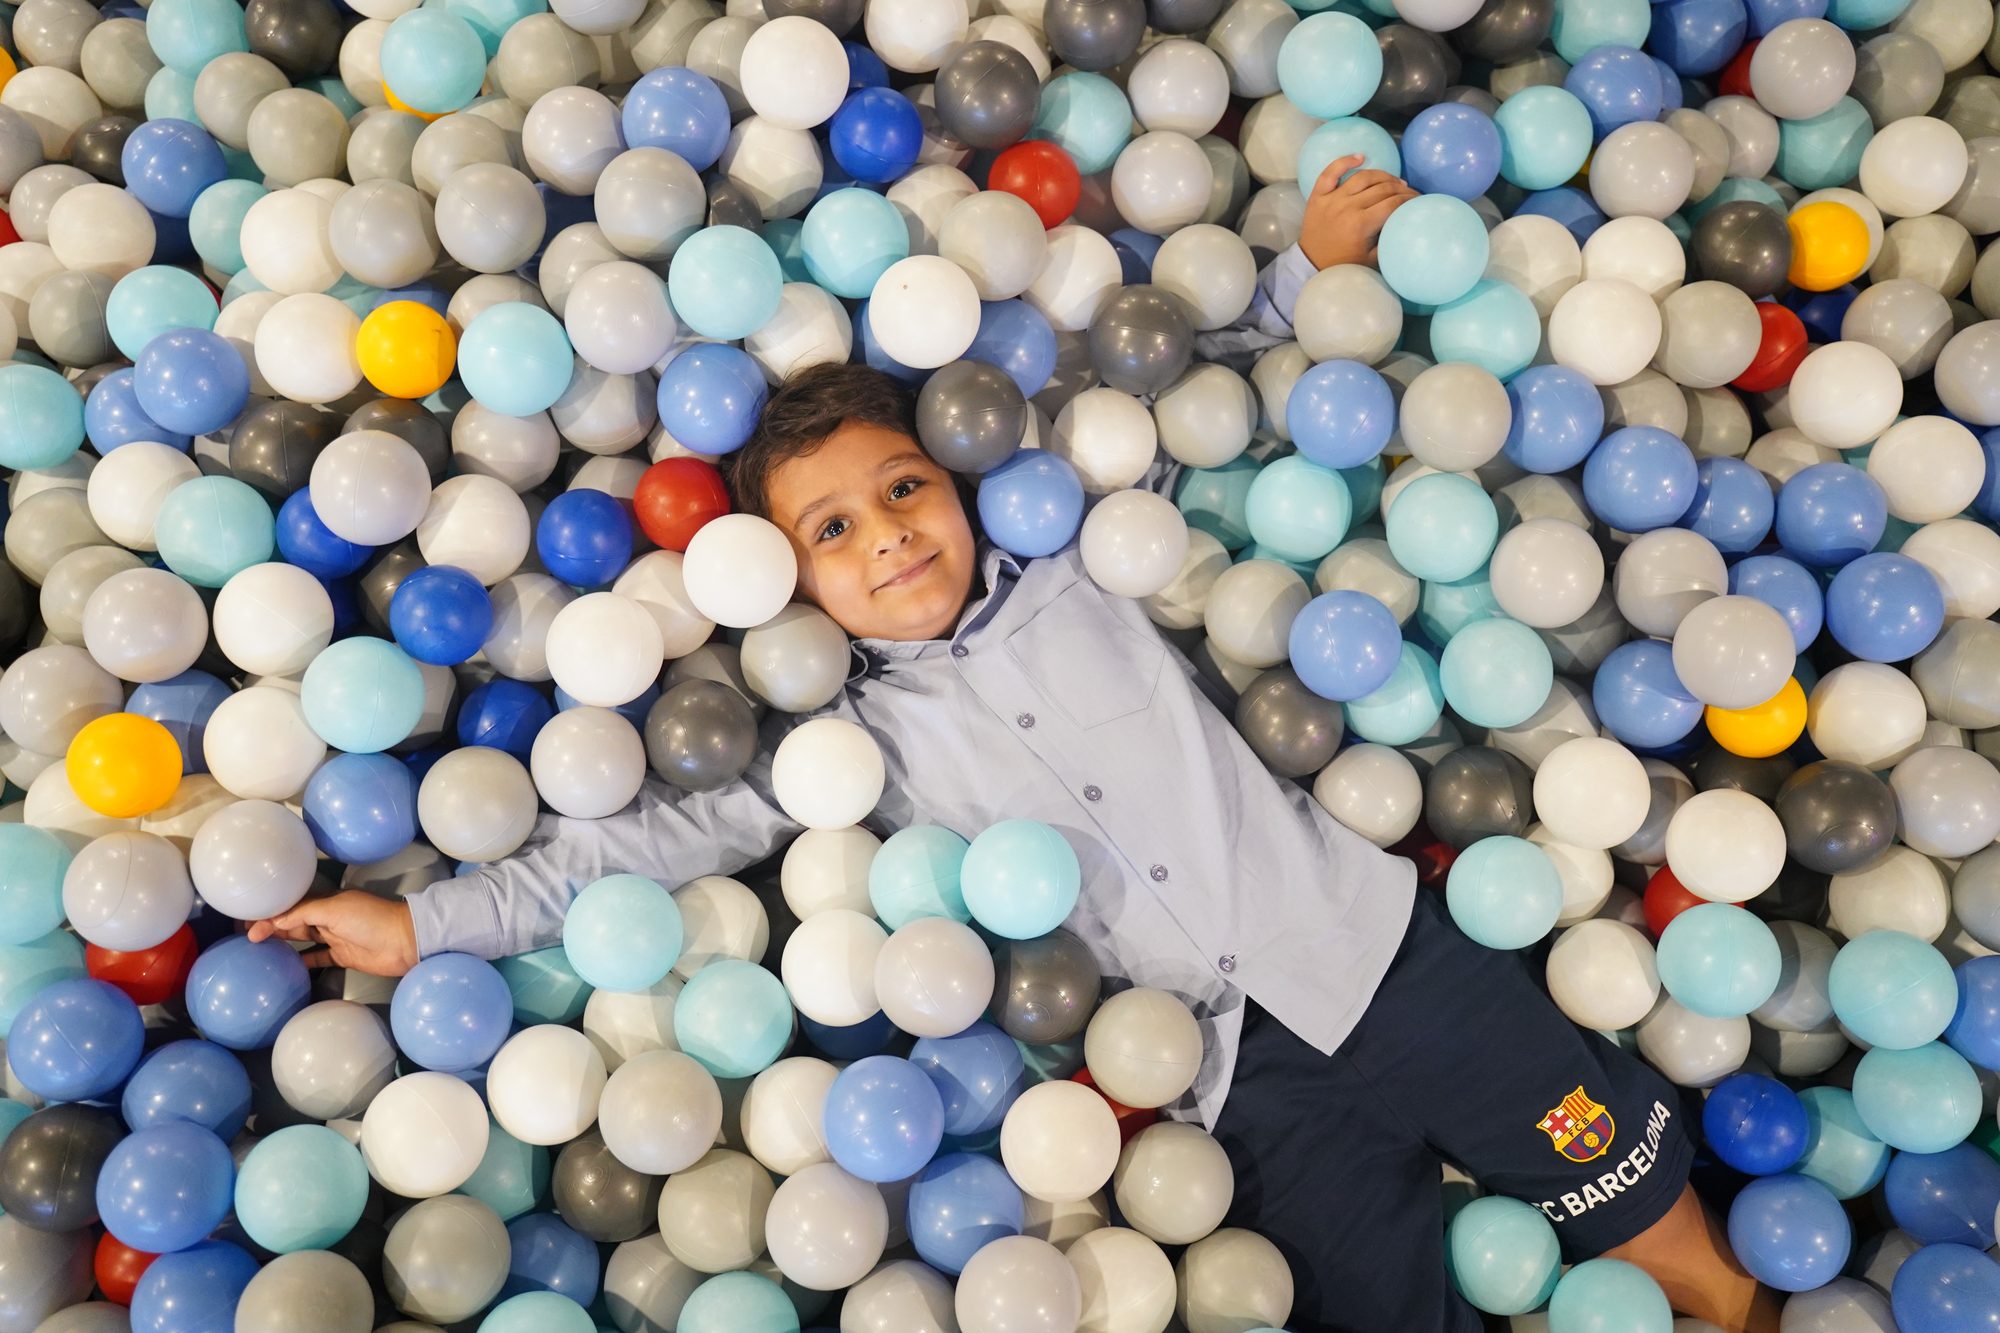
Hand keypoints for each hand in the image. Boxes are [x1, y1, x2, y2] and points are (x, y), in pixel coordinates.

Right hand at [247, 891, 420, 977]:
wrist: (405, 941)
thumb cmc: (371, 920)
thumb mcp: (335, 910)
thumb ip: (305, 913)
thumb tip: (275, 919)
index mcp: (327, 902)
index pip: (292, 906)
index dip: (271, 913)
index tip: (248, 923)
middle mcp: (328, 918)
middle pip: (294, 922)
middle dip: (271, 926)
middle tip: (244, 934)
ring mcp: (335, 938)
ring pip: (303, 939)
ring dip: (282, 942)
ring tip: (258, 948)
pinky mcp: (343, 956)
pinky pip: (317, 958)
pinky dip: (302, 961)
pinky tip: (284, 965)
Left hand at [1298, 154, 1421, 270]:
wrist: (1311, 264)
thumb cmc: (1344, 263)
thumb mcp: (1372, 259)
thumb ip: (1389, 238)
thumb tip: (1406, 220)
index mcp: (1361, 224)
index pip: (1393, 203)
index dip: (1409, 199)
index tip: (1417, 199)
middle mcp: (1347, 207)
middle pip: (1382, 189)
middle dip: (1401, 189)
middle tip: (1409, 192)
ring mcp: (1331, 199)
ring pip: (1363, 177)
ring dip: (1382, 176)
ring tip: (1393, 181)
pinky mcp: (1317, 196)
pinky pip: (1330, 172)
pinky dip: (1344, 161)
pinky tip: (1360, 157)